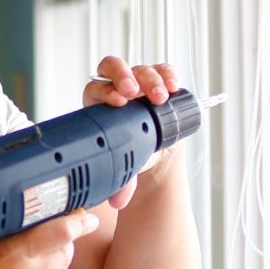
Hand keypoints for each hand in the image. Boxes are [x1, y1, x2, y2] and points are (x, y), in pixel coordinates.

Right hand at [0, 210, 99, 268]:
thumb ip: (0, 228)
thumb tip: (25, 210)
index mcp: (9, 254)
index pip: (58, 233)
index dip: (77, 222)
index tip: (84, 215)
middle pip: (65, 252)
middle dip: (62, 239)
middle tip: (50, 231)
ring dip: (51, 261)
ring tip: (24, 258)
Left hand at [85, 57, 182, 205]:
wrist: (152, 148)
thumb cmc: (132, 151)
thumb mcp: (126, 163)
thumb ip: (121, 181)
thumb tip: (117, 201)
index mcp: (99, 104)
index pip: (96, 89)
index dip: (104, 92)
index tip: (117, 102)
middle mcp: (116, 87)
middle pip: (113, 67)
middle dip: (123, 76)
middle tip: (133, 92)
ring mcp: (138, 81)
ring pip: (140, 69)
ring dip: (150, 80)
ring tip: (160, 97)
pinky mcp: (159, 79)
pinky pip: (162, 70)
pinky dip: (168, 75)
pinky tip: (174, 87)